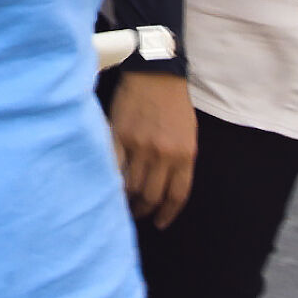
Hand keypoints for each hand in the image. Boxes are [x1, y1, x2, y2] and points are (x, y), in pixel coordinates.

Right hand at [109, 70, 196, 227]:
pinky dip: (111, 180)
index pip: (177, 195)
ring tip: (122, 202)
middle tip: (137, 213)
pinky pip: (114, 167)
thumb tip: (165, 189)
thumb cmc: (174, 105)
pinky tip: (109, 186)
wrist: (155, 74)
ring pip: (131, 186)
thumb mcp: (188, 135)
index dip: (167, 214)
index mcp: (184, 155)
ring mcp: (140, 146)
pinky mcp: (119, 136)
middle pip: (152, 196)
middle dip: (144, 210)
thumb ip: (180, 161)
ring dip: (126, 199)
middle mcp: (163, 154)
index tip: (159, 222)